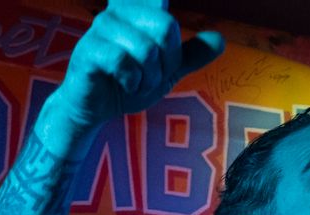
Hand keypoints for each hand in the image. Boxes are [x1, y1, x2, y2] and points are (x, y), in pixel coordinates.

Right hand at [44, 0, 223, 142]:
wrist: (95, 109)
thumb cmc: (127, 83)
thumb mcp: (165, 71)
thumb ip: (191, 54)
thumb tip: (220, 40)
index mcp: (139, 9)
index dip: (162, 9)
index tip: (154, 48)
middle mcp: (120, 11)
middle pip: (166, 26)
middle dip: (166, 62)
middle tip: (151, 75)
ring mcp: (102, 28)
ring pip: (146, 48)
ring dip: (148, 77)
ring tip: (136, 83)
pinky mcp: (89, 50)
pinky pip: (123, 62)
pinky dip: (132, 82)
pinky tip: (125, 85)